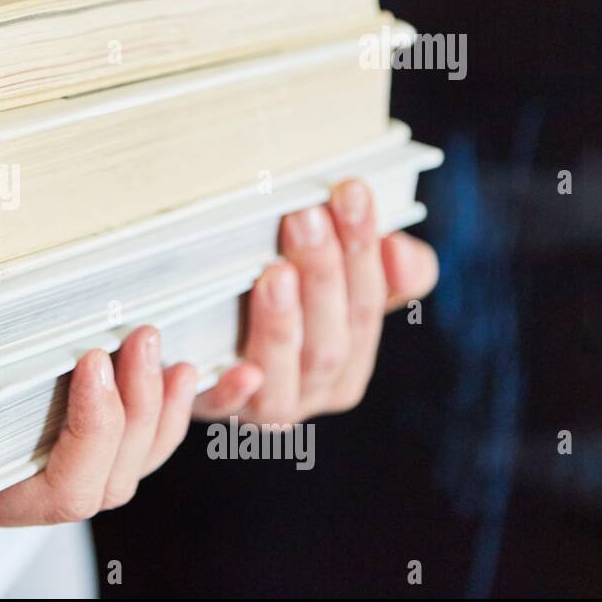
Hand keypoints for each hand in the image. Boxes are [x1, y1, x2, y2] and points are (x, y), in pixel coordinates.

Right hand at [0, 327, 199, 534]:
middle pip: (106, 482)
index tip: (87, 364)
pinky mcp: (29, 418)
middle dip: (138, 416)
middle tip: (135, 339)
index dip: (87, 440)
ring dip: (158, 409)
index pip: (51, 496)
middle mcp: (1, 486)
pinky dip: (157, 406)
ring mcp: (20, 454)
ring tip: (159, 345)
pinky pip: (118, 432)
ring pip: (125, 462)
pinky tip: (178, 368)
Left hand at [193, 178, 438, 424]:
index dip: (361, 250)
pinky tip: (241, 370)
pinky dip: (235, 391)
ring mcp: (266, 405)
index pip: (366, 305)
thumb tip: (400, 249)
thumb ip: (380, 269)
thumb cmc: (279, 300)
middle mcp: (315, 390)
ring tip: (274, 272)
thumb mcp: (334, 281)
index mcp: (352, 358)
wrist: (201, 348)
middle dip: (322, 277)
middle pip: (329, 342)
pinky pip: (225, 408)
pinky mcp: (213, 409)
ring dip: (282, 324)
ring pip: (284, 373)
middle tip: (305, 218)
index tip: (349, 191)